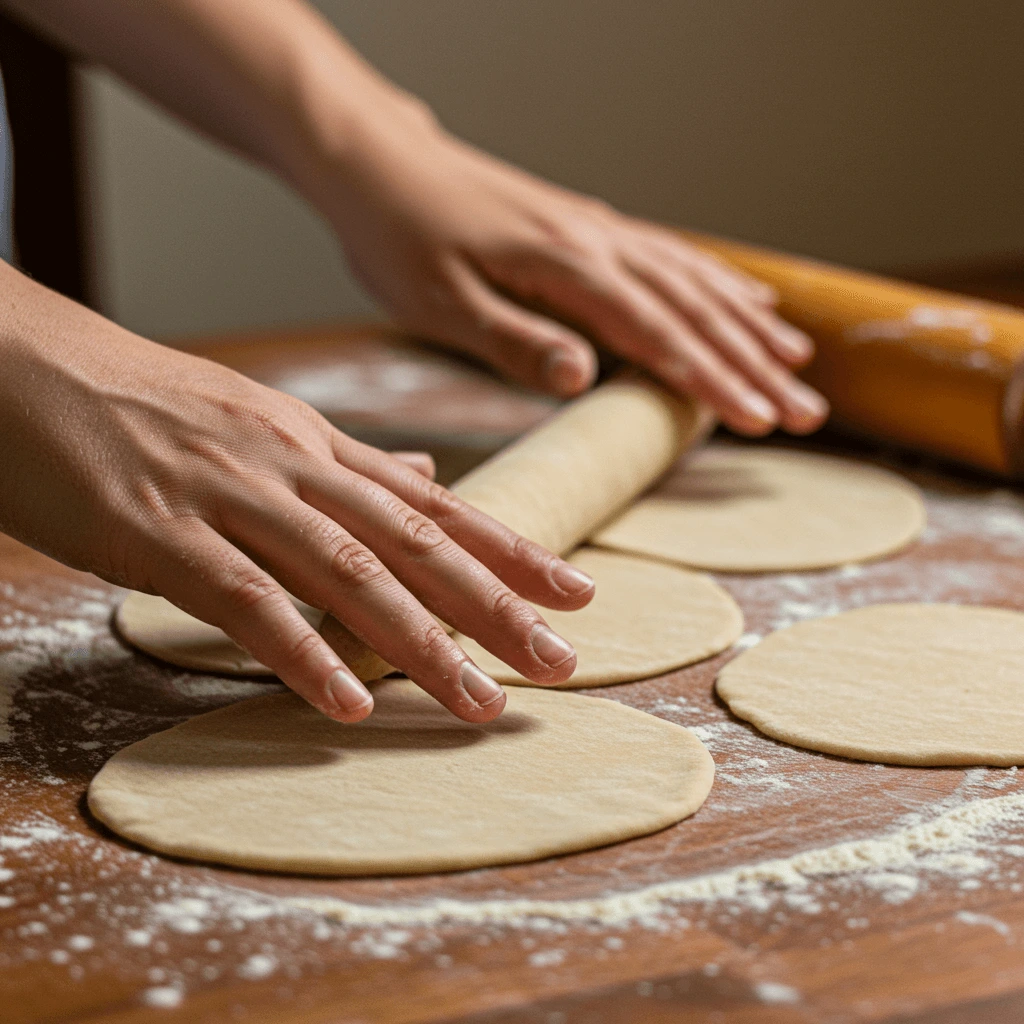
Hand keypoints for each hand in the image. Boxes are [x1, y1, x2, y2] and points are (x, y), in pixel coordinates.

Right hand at [0, 265, 593, 723]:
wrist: (23, 363)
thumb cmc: (140, 405)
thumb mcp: (258, 426)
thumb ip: (346, 464)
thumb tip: (427, 478)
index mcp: (315, 443)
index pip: (437, 502)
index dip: (512, 548)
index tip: (577, 591)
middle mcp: (292, 464)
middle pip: (414, 541)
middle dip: (496, 604)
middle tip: (564, 660)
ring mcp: (229, 496)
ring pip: (347, 572)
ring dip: (422, 643)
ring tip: (481, 701)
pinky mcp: (161, 533)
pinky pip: (243, 599)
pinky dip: (301, 651)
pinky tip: (348, 701)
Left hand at [314, 119, 828, 436]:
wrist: (379, 163)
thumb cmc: (399, 237)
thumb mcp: (439, 304)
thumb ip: (513, 341)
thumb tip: (584, 378)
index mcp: (565, 267)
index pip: (656, 334)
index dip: (713, 381)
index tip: (763, 419)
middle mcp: (597, 243)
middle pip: (694, 310)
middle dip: (755, 365)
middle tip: (809, 412)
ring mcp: (598, 230)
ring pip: (694, 281)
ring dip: (750, 325)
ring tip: (799, 362)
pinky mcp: (589, 228)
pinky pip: (671, 256)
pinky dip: (717, 281)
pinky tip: (745, 298)